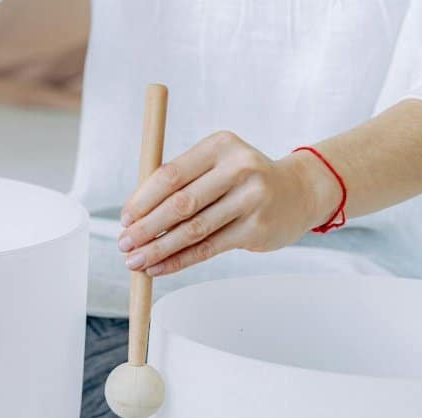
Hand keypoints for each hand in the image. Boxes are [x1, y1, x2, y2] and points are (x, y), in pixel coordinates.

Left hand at [119, 131, 339, 276]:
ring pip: (193, 230)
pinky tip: (159, 267)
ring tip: (135, 261)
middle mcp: (239, 168)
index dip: (143, 199)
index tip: (124, 218)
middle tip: (124, 243)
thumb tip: (133, 215)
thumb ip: (180, 182)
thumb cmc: (244, 179)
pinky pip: (208, 248)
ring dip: (159, 249)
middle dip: (146, 227)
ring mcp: (251, 200)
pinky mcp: (256, 228)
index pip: (171, 174)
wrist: (298, 193)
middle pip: (180, 204)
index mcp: (220, 146)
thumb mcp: (216, 164)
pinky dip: (179, 260)